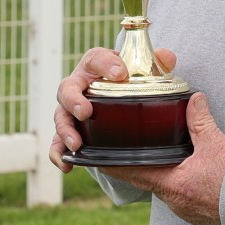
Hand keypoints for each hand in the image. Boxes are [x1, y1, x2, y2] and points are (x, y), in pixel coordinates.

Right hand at [50, 45, 177, 172]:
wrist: (117, 94)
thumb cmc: (128, 79)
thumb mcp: (143, 70)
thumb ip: (158, 63)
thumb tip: (167, 58)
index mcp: (95, 66)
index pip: (96, 59)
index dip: (105, 64)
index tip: (120, 73)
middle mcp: (78, 86)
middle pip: (67, 89)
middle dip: (73, 101)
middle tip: (85, 112)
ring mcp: (71, 109)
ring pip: (61, 117)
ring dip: (66, 131)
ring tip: (77, 144)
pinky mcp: (70, 129)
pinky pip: (57, 143)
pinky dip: (59, 154)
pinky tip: (68, 166)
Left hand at [111, 93, 224, 224]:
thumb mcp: (216, 144)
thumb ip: (200, 120)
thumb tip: (194, 99)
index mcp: (173, 184)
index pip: (133, 174)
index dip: (115, 167)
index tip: (99, 161)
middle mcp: (175, 202)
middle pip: (148, 183)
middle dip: (139, 170)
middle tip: (129, 156)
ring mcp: (187, 212)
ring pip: (166, 192)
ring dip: (162, 178)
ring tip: (161, 163)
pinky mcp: (200, 217)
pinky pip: (182, 200)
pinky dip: (179, 188)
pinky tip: (187, 178)